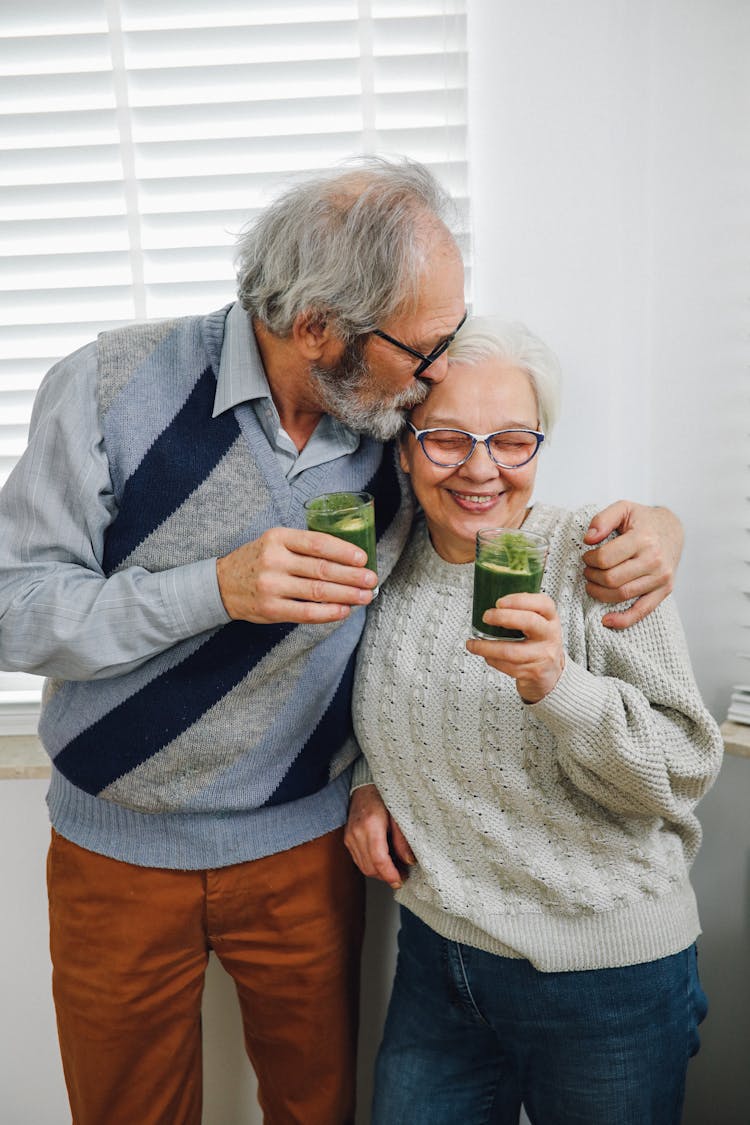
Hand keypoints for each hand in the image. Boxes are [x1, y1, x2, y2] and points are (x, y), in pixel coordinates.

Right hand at [216, 527, 377, 623]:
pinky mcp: (271, 609)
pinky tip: (344, 610)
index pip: (318, 543)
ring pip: (318, 591)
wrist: (221, 584)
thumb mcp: (274, 542)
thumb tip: (347, 558)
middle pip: (322, 569)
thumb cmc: (258, 561)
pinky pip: (306, 612)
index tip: (363, 558)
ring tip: (365, 596)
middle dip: (352, 576)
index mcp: (278, 538)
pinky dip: (329, 613)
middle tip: (371, 579)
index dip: (344, 551)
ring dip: (347, 595)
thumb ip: (304, 546)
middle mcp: (274, 560)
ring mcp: (271, 586)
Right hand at [344, 784, 415, 889]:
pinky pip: (359, 860)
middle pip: (370, 867)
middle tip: (402, 875)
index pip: (379, 859)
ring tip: (394, 870)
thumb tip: (409, 861)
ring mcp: (350, 837)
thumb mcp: (399, 816)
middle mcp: (357, 833)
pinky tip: (383, 861)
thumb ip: (403, 840)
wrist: (365, 788)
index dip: (390, 874)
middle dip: (386, 876)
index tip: (400, 881)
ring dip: (379, 873)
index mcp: (371, 825)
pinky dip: (371, 865)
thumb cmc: (383, 798)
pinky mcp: (348, 839)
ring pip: (363, 866)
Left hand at [466, 592, 563, 702]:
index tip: (499, 602)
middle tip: (486, 617)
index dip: (519, 600)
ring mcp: (543, 655)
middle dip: (502, 617)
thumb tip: (491, 603)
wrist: (550, 672)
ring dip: (487, 647)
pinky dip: (492, 660)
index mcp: (550, 618)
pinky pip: (508, 666)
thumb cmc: (539, 642)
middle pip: (529, 621)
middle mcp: (549, 635)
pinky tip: (487, 655)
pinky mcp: (533, 672)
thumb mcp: (538, 622)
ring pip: (512, 651)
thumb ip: (522, 611)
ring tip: (473, 644)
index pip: (542, 603)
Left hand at [582, 502, 682, 628]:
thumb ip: (602, 519)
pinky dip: (623, 620)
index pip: (606, 558)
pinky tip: (607, 621)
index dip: (589, 559)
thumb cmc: (643, 520)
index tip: (587, 556)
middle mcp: (654, 560)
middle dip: (592, 576)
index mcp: (643, 539)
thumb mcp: (623, 508)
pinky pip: (642, 611)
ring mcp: (661, 578)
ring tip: (592, 584)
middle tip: (587, 570)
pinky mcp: (665, 591)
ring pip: (622, 595)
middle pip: (612, 579)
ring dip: (600, 593)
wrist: (672, 530)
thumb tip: (588, 539)